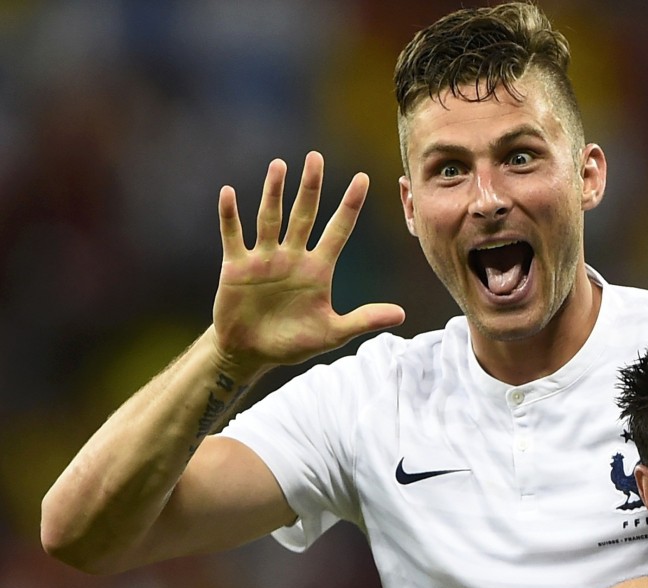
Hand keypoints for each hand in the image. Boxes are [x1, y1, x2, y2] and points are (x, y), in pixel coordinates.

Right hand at [212, 151, 404, 372]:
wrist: (251, 353)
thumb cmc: (293, 342)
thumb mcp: (332, 333)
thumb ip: (364, 320)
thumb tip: (402, 314)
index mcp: (318, 269)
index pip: (338, 230)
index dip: (350, 206)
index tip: (363, 178)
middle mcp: (293, 257)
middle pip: (304, 215)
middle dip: (310, 187)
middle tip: (315, 157)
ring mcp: (264, 259)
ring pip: (270, 219)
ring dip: (273, 193)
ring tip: (279, 166)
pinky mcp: (236, 267)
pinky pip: (233, 237)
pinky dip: (230, 217)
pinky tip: (228, 193)